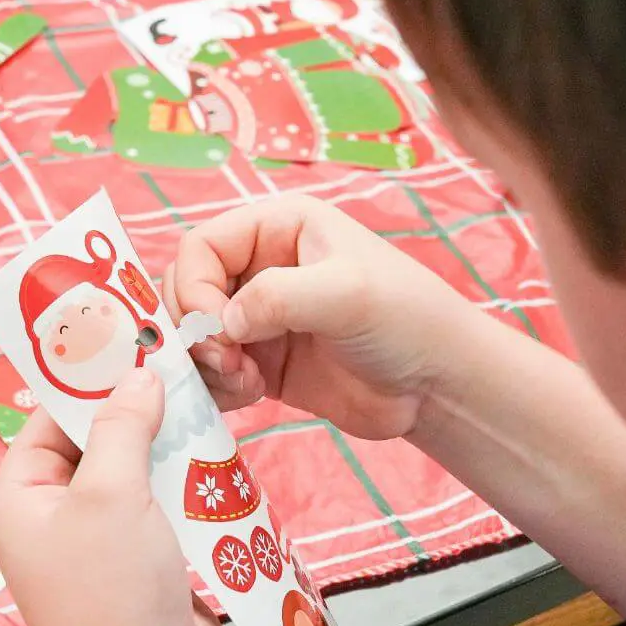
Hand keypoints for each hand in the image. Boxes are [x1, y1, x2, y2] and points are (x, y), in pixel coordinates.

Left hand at [0, 369, 231, 625]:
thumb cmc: (113, 595)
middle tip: (180, 361)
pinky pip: (159, 505)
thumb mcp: (112, 494)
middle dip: (137, 408)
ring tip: (206, 397)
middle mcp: (50, 516)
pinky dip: (184, 481)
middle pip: (94, 440)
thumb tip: (139, 375)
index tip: (132, 338)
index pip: (48, 417)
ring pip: (132, 470)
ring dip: (167, 444)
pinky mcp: (140, 560)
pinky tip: (216, 450)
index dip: (90, 379)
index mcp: (18, 498)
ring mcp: (97, 540)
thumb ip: (123, 426)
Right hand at [163, 196, 477, 439]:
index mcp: (280, 228)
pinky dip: (215, 387)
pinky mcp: (262, 364)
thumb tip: (220, 324)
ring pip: (195, 335)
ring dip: (205, 364)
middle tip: (228, 362)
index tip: (216, 330)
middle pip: (187, 290)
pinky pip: (212, 372)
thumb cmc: (406, 319)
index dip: (195, 287)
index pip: (201, 246)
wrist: (438, 386)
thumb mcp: (346, 294)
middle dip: (195, 330)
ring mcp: (259, 318)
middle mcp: (262, 267)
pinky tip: (248, 397)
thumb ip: (277, 297)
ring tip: (244, 384)